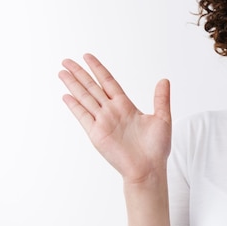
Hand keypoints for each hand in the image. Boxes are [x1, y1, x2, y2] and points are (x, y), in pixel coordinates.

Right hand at [58, 54, 171, 183]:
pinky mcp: (97, 134)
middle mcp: (112, 112)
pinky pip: (83, 116)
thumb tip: (164, 80)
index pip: (108, 82)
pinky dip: (74, 106)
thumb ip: (161, 99)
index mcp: (126, 106)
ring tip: (62, 72)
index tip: (87, 57)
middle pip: (92, 87)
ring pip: (85, 98)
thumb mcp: (163, 119)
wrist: (149, 169)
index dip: (98, 69)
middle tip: (66, 61)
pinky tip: (66, 95)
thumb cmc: (157, 148)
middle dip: (80, 73)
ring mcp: (103, 122)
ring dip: (73, 85)